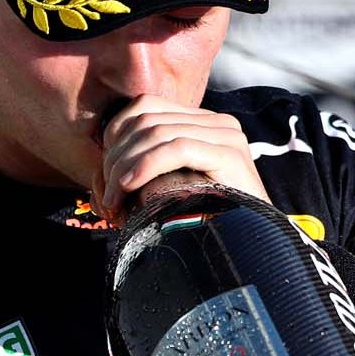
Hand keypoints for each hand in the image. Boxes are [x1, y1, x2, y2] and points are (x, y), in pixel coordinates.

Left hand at [94, 96, 270, 217]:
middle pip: (147, 119)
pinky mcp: (231, 154)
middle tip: (107, 196)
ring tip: (115, 201)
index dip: (115, 135)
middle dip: (115, 157)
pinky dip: (146, 165)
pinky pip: (177, 148)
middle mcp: (218, 122)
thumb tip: (101, 173)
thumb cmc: (207, 225)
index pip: (146, 106)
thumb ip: (147, 171)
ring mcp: (227, 135)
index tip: (105, 175)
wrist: (253, 248)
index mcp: (203, 124)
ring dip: (124, 167)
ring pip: (157, 132)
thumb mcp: (171, 189)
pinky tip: (130, 188)